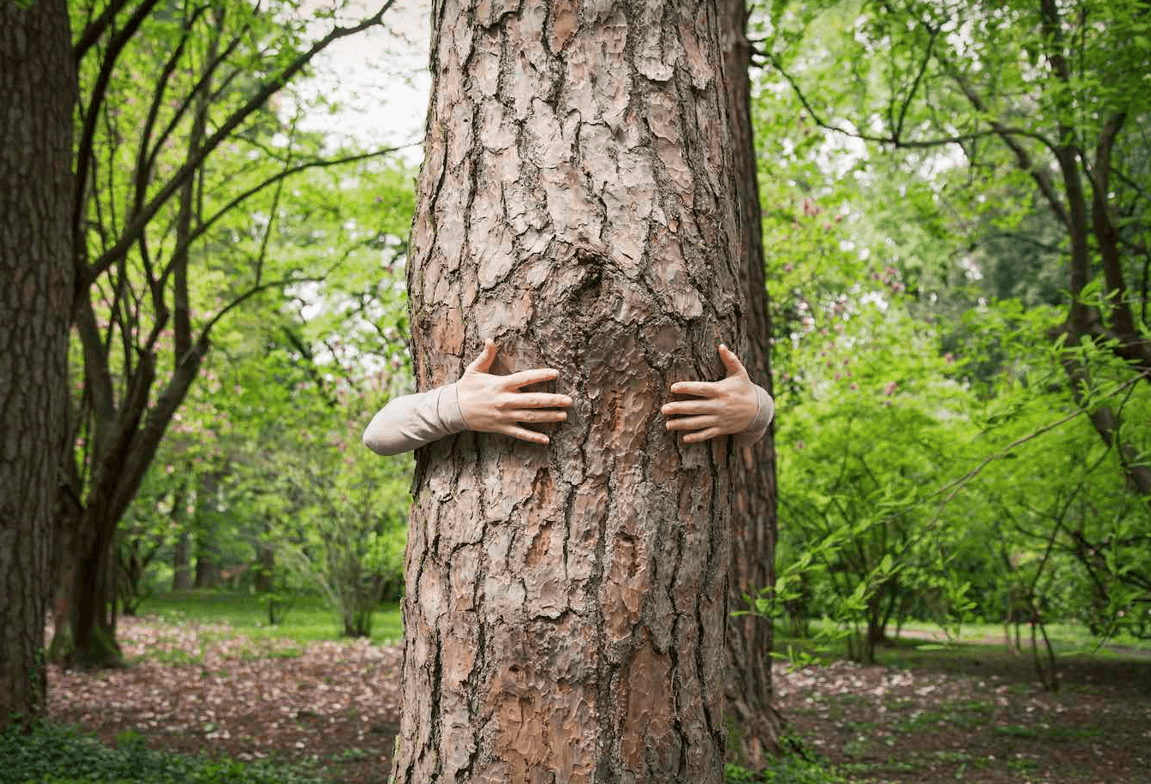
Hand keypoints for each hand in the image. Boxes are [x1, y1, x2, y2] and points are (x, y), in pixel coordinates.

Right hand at [456, 339, 572, 444]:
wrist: (452, 409)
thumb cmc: (466, 388)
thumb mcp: (474, 369)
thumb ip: (486, 355)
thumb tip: (490, 340)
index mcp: (500, 384)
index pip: (525, 378)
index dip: (541, 375)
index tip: (556, 373)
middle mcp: (505, 400)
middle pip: (533, 400)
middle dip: (552, 400)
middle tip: (568, 400)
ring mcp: (504, 416)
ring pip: (530, 417)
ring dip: (548, 417)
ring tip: (563, 415)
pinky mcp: (501, 428)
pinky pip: (520, 434)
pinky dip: (533, 437)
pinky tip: (546, 439)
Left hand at [662, 344, 759, 443]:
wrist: (759, 411)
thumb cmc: (745, 389)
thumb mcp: (740, 373)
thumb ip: (730, 360)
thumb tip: (721, 345)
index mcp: (721, 391)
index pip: (701, 389)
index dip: (687, 388)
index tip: (673, 387)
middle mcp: (719, 406)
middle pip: (696, 407)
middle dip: (679, 409)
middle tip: (663, 409)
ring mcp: (720, 419)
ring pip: (698, 423)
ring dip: (682, 424)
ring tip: (668, 425)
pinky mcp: (721, 429)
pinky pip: (707, 434)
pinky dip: (696, 438)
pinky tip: (683, 438)